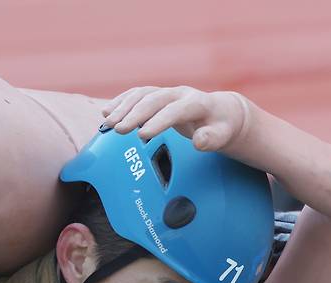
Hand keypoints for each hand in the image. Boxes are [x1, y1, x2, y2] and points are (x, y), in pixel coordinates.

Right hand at [101, 86, 247, 151]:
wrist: (221, 111)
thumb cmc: (221, 126)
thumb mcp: (222, 136)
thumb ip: (212, 139)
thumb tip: (200, 141)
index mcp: (196, 103)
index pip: (175, 110)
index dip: (158, 121)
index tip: (142, 135)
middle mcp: (180, 93)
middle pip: (154, 99)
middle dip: (134, 113)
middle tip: (118, 129)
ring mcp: (167, 93)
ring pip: (142, 94)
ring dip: (123, 106)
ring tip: (108, 121)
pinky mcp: (158, 96)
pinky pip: (137, 95)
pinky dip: (121, 102)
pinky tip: (108, 111)